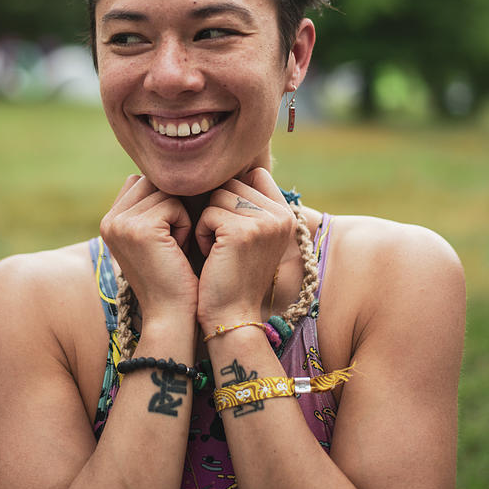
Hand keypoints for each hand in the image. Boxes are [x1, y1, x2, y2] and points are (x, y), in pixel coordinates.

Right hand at [100, 176, 197, 322]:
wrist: (172, 316)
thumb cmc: (174, 276)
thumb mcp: (158, 237)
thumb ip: (155, 205)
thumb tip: (178, 171)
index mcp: (109, 221)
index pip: (141, 181)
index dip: (164, 200)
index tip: (170, 234)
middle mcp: (109, 220)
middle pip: (151, 181)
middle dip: (172, 204)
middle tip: (174, 242)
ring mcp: (121, 224)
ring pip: (164, 191)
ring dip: (180, 215)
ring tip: (175, 247)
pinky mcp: (139, 229)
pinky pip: (174, 204)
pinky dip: (185, 224)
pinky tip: (179, 250)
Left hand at [195, 168, 297, 329]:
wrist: (232, 318)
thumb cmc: (232, 276)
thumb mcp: (250, 237)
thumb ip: (248, 204)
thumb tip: (225, 171)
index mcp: (287, 215)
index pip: (256, 174)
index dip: (234, 193)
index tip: (228, 224)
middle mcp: (281, 215)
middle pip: (233, 182)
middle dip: (218, 208)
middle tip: (222, 242)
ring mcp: (264, 222)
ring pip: (219, 194)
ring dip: (208, 220)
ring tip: (217, 249)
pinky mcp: (243, 231)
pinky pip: (208, 212)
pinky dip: (201, 232)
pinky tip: (211, 255)